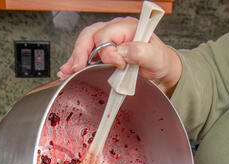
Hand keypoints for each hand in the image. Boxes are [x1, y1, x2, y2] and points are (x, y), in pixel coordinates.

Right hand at [58, 17, 181, 95]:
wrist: (161, 71)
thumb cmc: (160, 61)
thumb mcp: (156, 57)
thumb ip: (141, 52)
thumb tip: (123, 51)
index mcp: (127, 28)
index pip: (106, 35)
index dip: (107, 52)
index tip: (118, 66)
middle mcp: (115, 32)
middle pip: (90, 36)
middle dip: (81, 53)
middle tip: (78, 68)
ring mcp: (107, 43)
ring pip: (84, 44)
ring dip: (75, 58)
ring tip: (68, 71)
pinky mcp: (103, 55)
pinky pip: (85, 56)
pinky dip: (75, 63)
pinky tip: (68, 70)